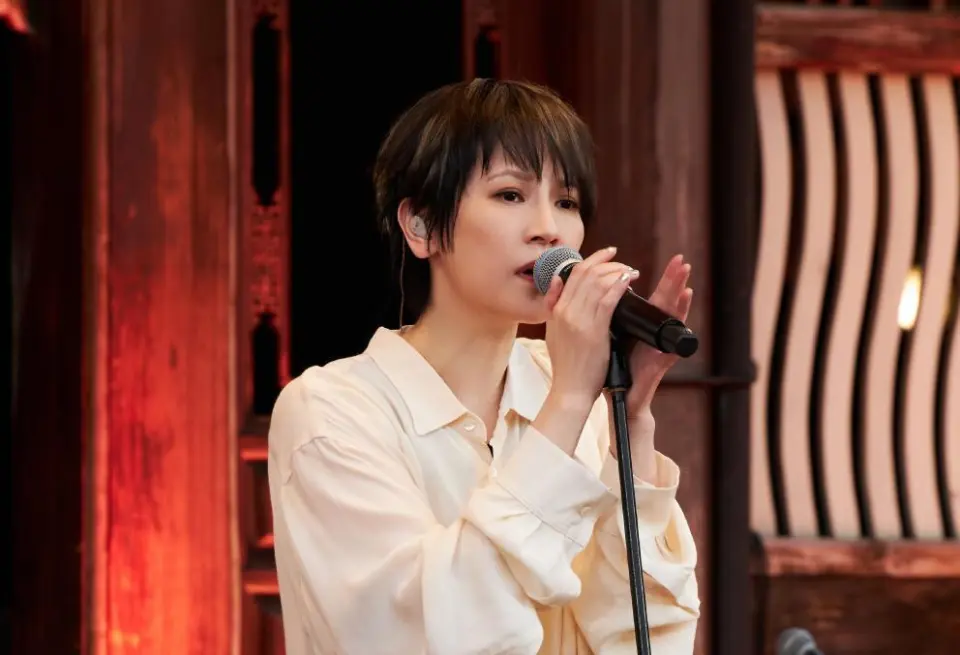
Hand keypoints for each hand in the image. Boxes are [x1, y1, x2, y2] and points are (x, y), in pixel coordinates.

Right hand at [533, 246, 638, 453]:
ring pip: (598, 283)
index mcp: (557, 310)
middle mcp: (565, 312)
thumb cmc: (567, 365)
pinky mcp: (594, 331)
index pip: (574, 274)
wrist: (570, 390)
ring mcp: (579, 321)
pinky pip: (607, 300)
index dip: (593, 259)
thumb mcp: (553, 331)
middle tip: (623, 262)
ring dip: (617, 272)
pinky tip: (628, 282)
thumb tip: (557, 279)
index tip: (609, 254)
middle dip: (607, 262)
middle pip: (586, 274)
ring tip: (630, 272)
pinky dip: (618, 286)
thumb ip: (553, 304)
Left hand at [625, 254, 692, 415]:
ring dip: (680, 304)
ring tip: (686, 286)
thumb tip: (605, 290)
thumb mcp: (612, 334)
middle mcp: (654, 332)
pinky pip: (671, 348)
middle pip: (667, 302)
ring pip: (672, 322)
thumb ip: (613, 314)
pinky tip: (682, 326)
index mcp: (643, 323)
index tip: (675, 259)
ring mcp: (660, 347)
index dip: (666, 278)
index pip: (658, 295)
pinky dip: (675, 337)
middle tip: (683, 262)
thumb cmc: (616, 365)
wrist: (621, 396)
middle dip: (676, 282)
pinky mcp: (659, 363)